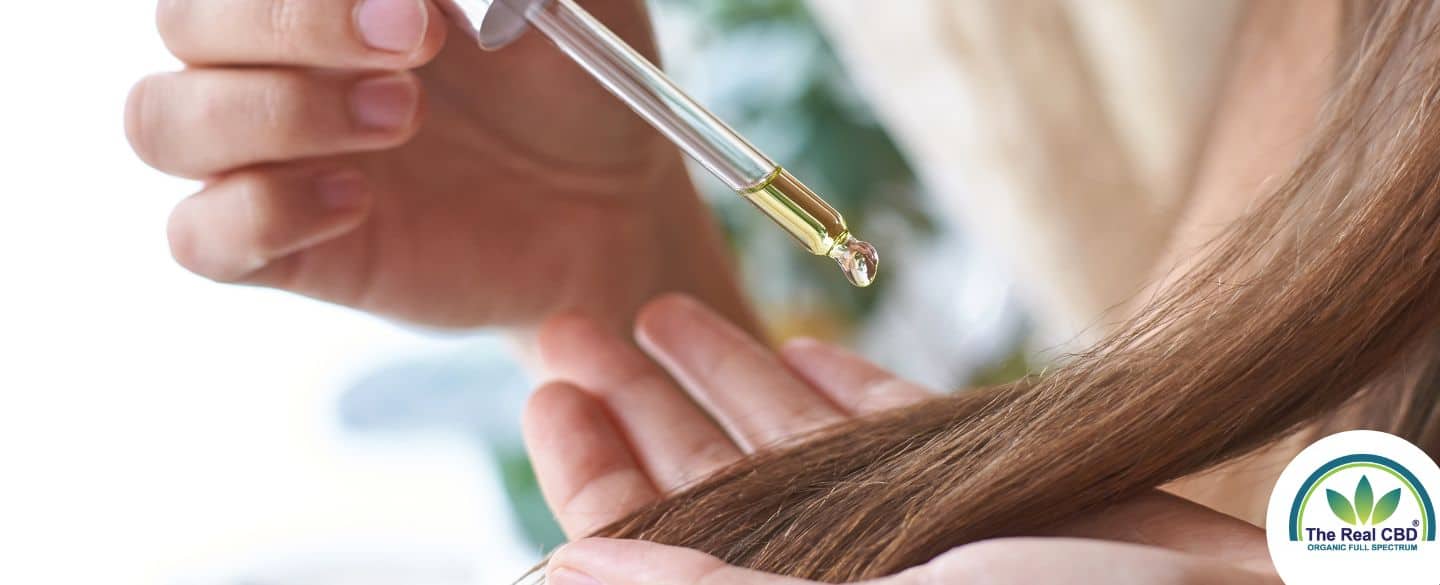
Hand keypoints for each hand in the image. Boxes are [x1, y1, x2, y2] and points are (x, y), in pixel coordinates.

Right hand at [127, 0, 749, 330]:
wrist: (616, 205)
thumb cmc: (573, 84)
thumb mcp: (559, 1)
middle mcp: (276, 62)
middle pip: (184, 21)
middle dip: (293, 22)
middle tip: (420, 40)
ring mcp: (273, 158)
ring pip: (160, 121)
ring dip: (271, 111)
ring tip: (402, 117)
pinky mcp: (290, 247)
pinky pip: (198, 237)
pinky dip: (260, 214)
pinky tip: (357, 200)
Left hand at [525, 294, 1279, 583]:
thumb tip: (567, 566)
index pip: (660, 553)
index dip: (596, 478)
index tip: (545, 397)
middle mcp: (851, 579)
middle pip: (713, 488)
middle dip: (642, 410)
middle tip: (567, 329)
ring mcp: (919, 533)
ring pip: (792, 448)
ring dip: (726, 376)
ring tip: (655, 311)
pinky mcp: (989, 488)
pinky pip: (897, 432)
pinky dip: (844, 386)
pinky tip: (798, 344)